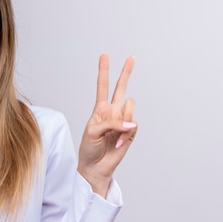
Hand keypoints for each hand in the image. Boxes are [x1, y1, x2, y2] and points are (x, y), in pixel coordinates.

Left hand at [78, 54, 137, 196]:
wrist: (95, 166)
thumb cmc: (89, 148)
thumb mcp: (93, 131)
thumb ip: (110, 123)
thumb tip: (130, 124)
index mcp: (100, 109)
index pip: (102, 86)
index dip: (104, 71)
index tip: (104, 55)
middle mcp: (112, 112)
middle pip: (121, 87)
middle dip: (126, 72)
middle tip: (131, 57)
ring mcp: (123, 121)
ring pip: (130, 107)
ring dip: (123, 120)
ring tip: (114, 135)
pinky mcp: (131, 132)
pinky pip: (133, 125)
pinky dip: (125, 134)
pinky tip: (118, 143)